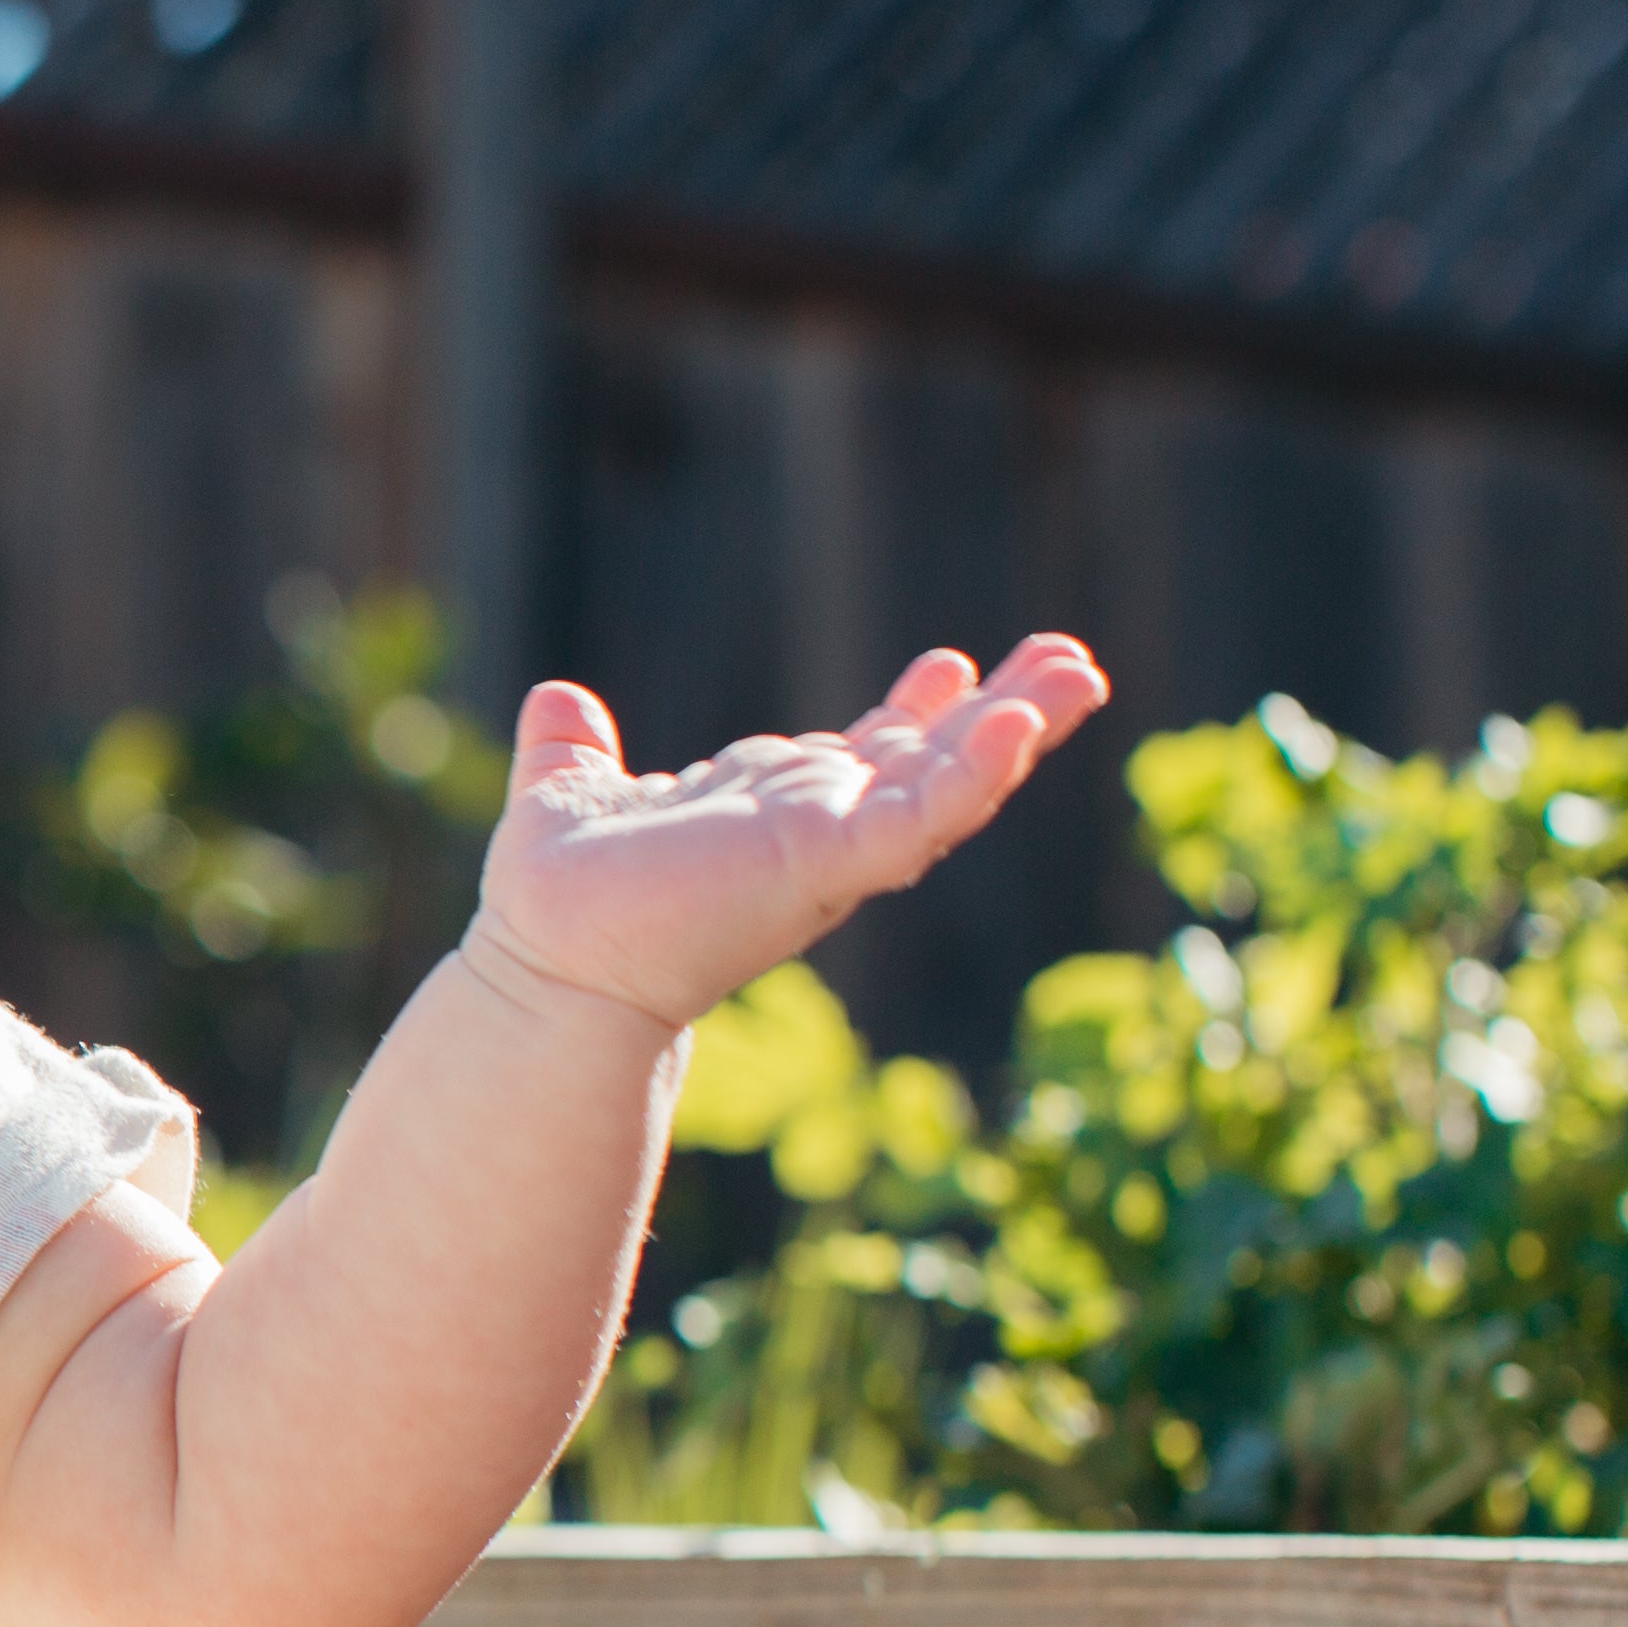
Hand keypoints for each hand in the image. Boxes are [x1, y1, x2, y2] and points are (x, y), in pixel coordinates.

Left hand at [465, 635, 1111, 1033]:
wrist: (546, 966)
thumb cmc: (558, 902)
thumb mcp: (567, 797)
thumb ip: (572, 750)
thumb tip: (558, 701)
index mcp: (771, 814)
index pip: (863, 759)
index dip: (913, 715)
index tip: (954, 665)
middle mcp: (812, 835)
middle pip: (931, 766)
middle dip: (1003, 716)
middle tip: (1073, 660)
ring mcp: (826, 851)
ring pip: (949, 787)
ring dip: (1017, 734)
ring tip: (1081, 675)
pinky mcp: (823, 866)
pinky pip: (917, 817)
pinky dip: (972, 773)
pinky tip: (1020, 725)